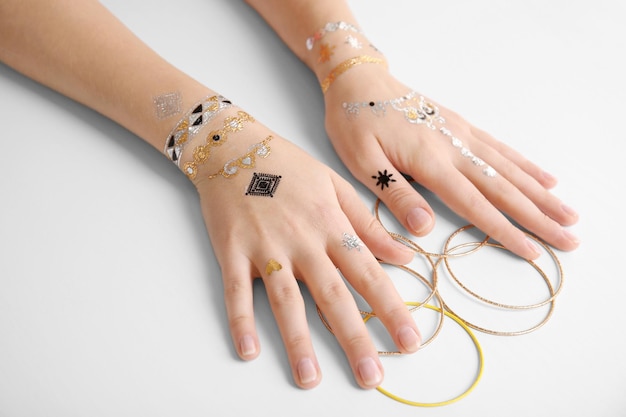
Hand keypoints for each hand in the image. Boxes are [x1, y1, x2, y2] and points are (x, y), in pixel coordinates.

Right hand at [183, 111, 420, 388]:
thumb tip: (405, 255)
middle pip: (332, 296)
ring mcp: (265, 248)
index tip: (409, 342)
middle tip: (370, 377)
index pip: (368, 273)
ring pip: (286, 301)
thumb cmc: (288, 165)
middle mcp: (303, 241)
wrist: (234, 146)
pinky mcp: (232, 251)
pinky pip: (236, 291)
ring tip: (309, 378)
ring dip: (298, 341)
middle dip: (354, 338)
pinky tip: (248, 351)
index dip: (391, 309)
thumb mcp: (335, 186)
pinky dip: (240, 321)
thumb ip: (368, 223)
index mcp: (331, 225)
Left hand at [322, 67, 579, 259]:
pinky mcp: (461, 125)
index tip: (532, 249)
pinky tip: (544, 178)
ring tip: (567, 213)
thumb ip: (395, 193)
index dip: (504, 230)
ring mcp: (462, 134)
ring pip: (509, 169)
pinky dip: (525, 165)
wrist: (360, 81)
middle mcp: (454, 147)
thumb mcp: (362, 162)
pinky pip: (500, 148)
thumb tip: (424, 227)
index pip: (474, 204)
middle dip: (538, 216)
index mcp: (430, 162)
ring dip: (541, 193)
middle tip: (569, 237)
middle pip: (504, 188)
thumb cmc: (355, 122)